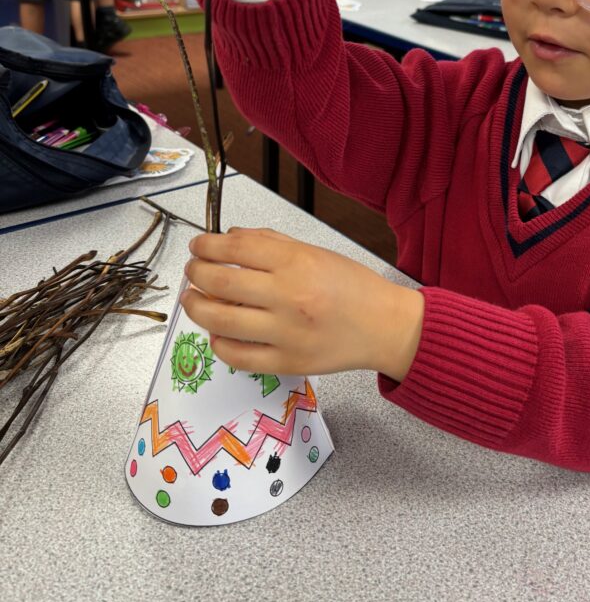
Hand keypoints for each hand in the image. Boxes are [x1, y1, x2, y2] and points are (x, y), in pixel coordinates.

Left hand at [181, 228, 423, 382]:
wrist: (385, 327)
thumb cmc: (354, 288)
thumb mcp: (316, 252)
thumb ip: (271, 244)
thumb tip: (230, 238)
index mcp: (298, 263)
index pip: (235, 249)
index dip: (207, 245)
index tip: (198, 245)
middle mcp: (289, 297)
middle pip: (220, 283)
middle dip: (196, 273)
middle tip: (193, 270)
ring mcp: (286, 333)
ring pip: (220, 321)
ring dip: (197, 307)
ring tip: (194, 299)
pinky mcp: (286, 363)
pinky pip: (237, 356)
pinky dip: (218, 343)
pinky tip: (217, 332)